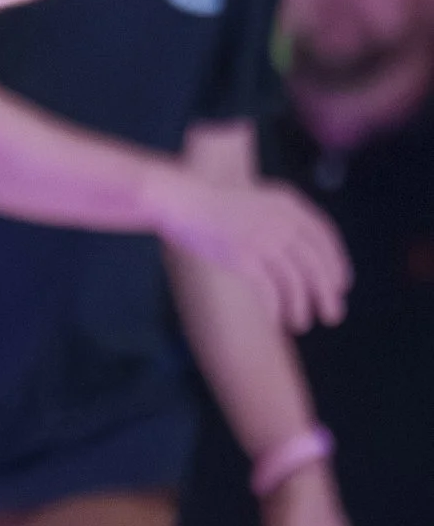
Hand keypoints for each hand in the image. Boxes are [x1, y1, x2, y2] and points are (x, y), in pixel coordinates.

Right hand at [158, 166, 349, 330]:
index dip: (337, 264)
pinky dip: (275, 308)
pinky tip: (274, 320)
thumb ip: (282, 219)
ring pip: (295, 281)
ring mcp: (263, 239)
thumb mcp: (258, 202)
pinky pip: (269, 289)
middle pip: (316, 264)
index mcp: (288, 205)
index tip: (341, 286)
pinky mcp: (244, 256)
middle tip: (333, 316)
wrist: (184, 200)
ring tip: (301, 324)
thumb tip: (302, 251)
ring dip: (301, 307)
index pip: (325, 238)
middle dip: (328, 294)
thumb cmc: (215, 205)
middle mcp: (281, 222)